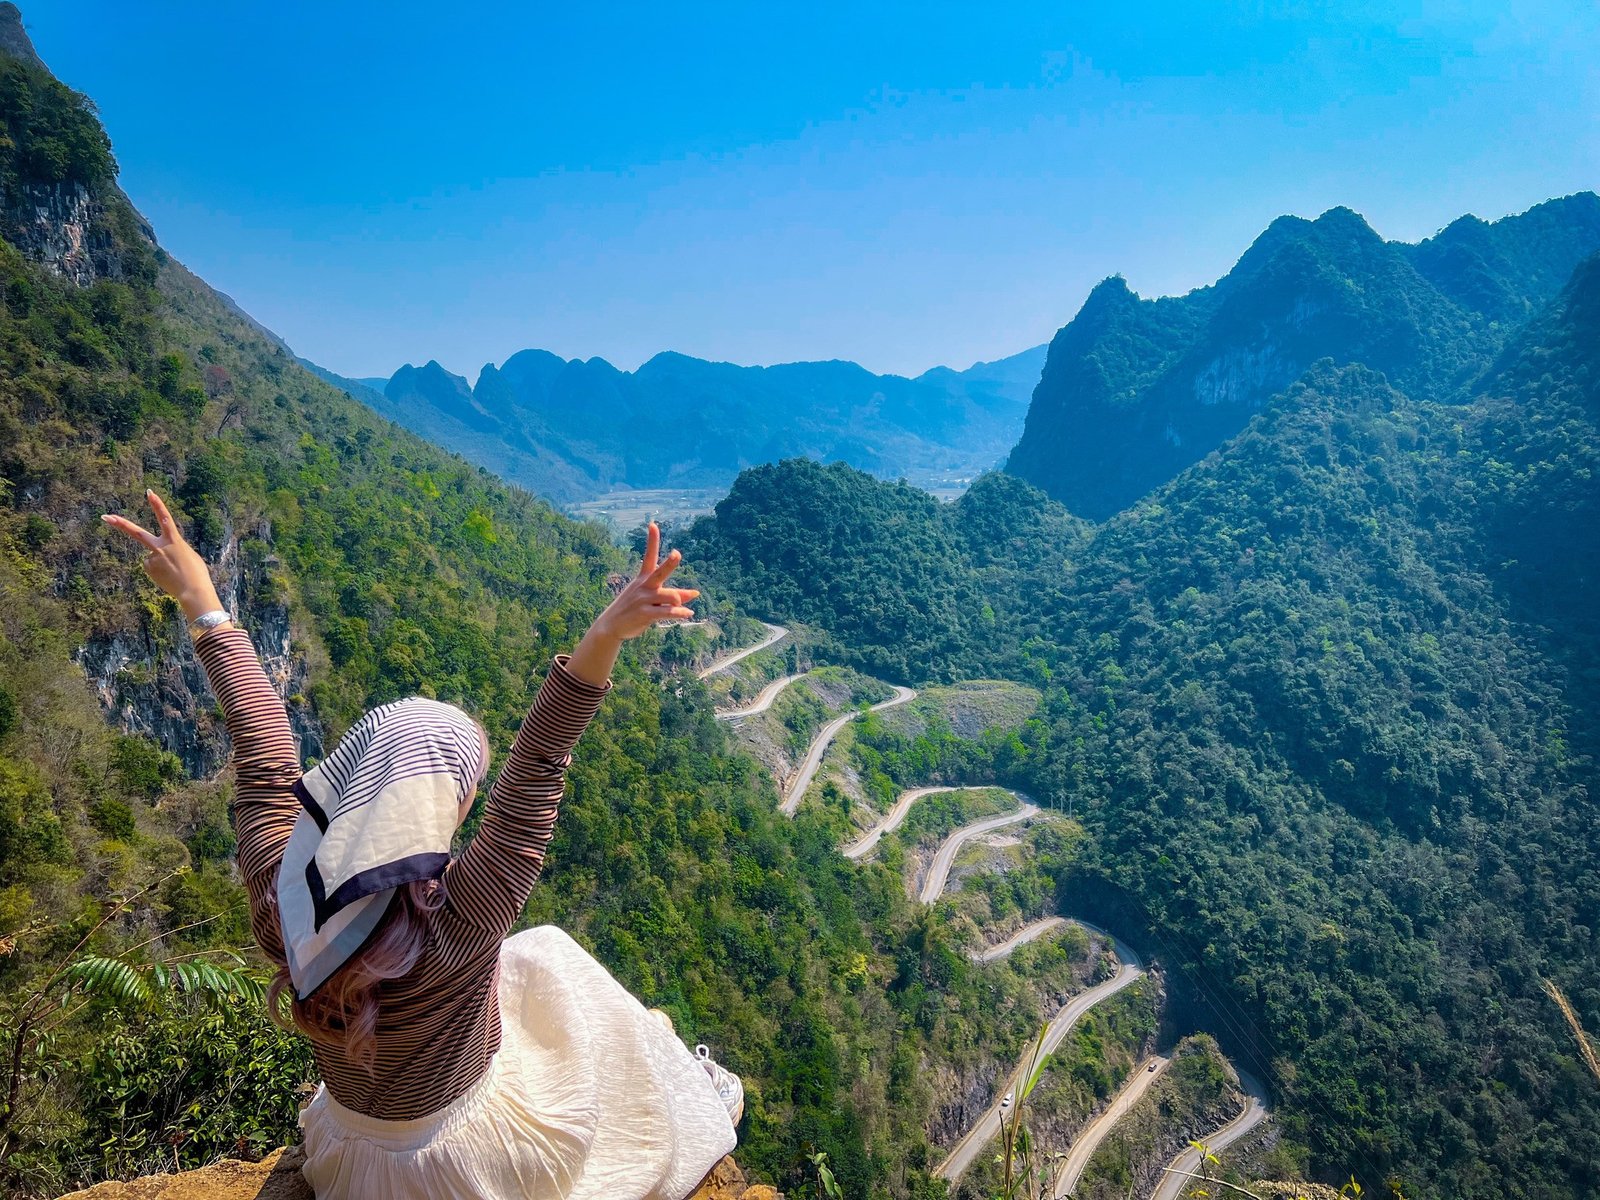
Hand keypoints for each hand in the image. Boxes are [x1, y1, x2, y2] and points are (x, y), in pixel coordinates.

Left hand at [101, 490, 223, 620]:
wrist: (193, 592)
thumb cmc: (197, 573)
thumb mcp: (188, 554)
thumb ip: (173, 548)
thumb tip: (157, 553)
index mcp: (174, 541)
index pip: (164, 518)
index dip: (157, 504)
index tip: (149, 493)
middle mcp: (160, 547)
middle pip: (136, 533)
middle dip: (120, 524)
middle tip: (105, 516)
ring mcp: (152, 559)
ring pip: (152, 556)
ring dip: (162, 563)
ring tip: (174, 572)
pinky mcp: (149, 569)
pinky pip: (151, 566)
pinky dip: (159, 570)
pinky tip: (168, 576)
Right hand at [565, 523, 697, 686]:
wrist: (611, 626)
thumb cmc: (635, 609)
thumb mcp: (653, 599)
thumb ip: (675, 595)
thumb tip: (696, 593)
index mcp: (644, 578)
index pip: (649, 556)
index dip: (652, 540)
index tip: (653, 524)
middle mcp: (644, 586)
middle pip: (660, 572)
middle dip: (669, 563)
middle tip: (676, 553)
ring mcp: (644, 600)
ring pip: (670, 597)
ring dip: (679, 601)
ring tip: (685, 609)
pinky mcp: (645, 614)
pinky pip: (667, 612)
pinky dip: (680, 613)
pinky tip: (688, 614)